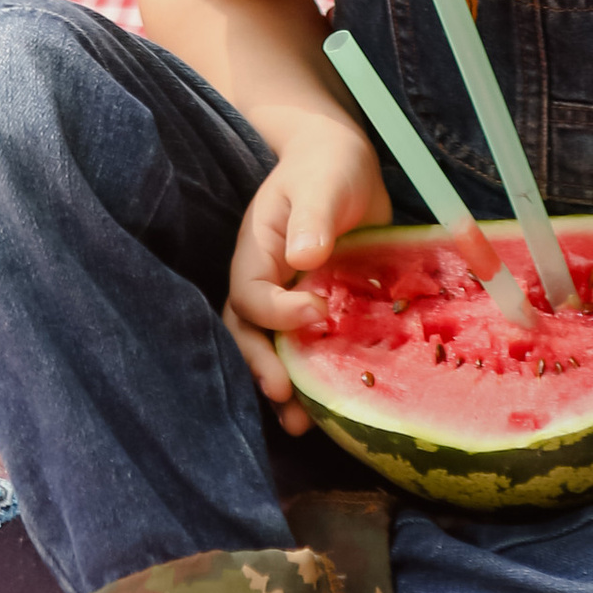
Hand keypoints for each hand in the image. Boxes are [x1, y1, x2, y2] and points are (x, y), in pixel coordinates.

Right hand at [224, 115, 390, 401]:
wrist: (344, 167)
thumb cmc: (327, 168)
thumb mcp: (322, 183)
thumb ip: (313, 217)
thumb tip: (306, 255)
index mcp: (257, 253)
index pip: (251, 296)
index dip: (277, 313)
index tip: (317, 313)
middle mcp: (266, 284)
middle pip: (248, 335)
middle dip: (261, 368)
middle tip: (285, 397)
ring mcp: (290, 302)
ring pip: (274, 351)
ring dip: (285, 387)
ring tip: (303, 425)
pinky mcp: (321, 315)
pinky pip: (309, 351)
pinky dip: (317, 379)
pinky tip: (336, 406)